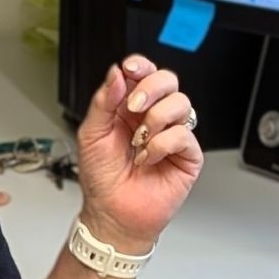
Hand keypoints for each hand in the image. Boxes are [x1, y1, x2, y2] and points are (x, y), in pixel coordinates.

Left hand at [73, 55, 202, 248]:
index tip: (130, 69)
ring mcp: (172, 134)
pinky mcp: (187, 155)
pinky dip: (162, 145)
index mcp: (130, 107)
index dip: (140, 65)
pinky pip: (184, 134)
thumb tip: (117, 74)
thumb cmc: (102, 178)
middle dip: (151, 87)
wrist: (113, 213)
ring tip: (139, 141)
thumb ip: (103, 101)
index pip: (143, 73)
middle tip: (134, 106)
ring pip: (181, 103)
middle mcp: (153, 116)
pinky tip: (148, 158)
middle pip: (168, 80)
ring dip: (156, 119)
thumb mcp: (91, 134)